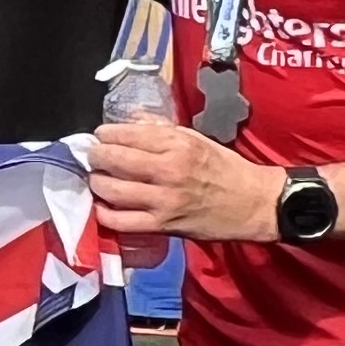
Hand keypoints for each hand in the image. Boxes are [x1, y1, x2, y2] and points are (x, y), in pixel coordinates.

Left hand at [81, 112, 283, 243]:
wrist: (253, 203)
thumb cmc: (225, 168)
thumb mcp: (196, 139)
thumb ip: (160, 129)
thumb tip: (128, 120)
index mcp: (178, 144)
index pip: (127, 134)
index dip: (106, 135)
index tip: (100, 136)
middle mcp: (168, 170)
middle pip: (114, 160)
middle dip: (95, 156)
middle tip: (91, 157)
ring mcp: (164, 200)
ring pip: (112, 190)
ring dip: (96, 183)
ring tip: (96, 179)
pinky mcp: (163, 225)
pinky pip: (122, 221)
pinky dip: (105, 213)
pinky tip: (102, 206)